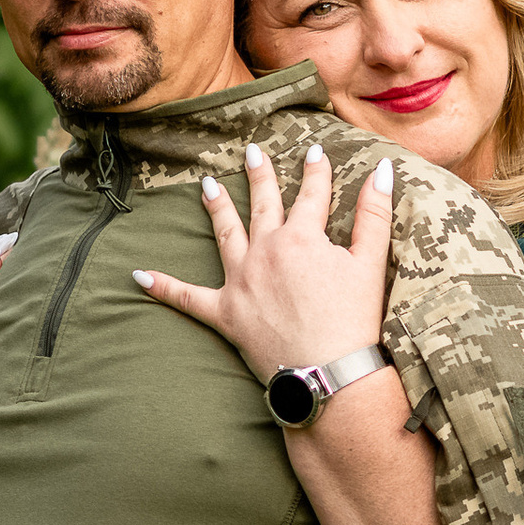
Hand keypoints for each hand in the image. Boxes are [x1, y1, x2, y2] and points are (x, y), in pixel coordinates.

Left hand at [133, 143, 392, 384]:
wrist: (328, 373)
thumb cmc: (353, 321)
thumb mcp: (371, 263)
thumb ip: (375, 213)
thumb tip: (384, 169)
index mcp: (301, 237)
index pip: (311, 194)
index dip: (316, 171)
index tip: (316, 150)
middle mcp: (265, 252)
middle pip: (263, 205)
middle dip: (259, 176)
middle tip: (252, 153)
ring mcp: (241, 281)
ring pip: (225, 234)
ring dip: (217, 208)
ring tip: (207, 186)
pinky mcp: (226, 313)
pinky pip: (188, 298)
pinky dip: (163, 286)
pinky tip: (139, 275)